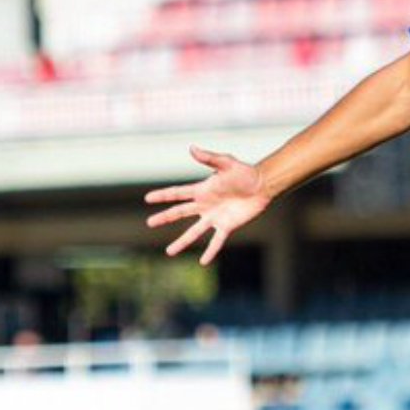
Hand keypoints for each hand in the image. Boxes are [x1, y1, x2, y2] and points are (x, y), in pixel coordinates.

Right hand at [144, 146, 270, 265]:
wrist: (262, 185)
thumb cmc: (244, 172)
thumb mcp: (226, 163)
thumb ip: (209, 157)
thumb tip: (192, 147)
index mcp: (201, 190)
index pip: (177, 194)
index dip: (163, 196)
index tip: (147, 198)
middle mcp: (205, 205)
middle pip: (180, 213)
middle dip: (164, 218)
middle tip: (149, 223)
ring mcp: (214, 217)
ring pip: (194, 232)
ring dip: (182, 242)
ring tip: (169, 252)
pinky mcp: (227, 226)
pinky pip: (217, 241)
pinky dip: (210, 251)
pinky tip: (203, 261)